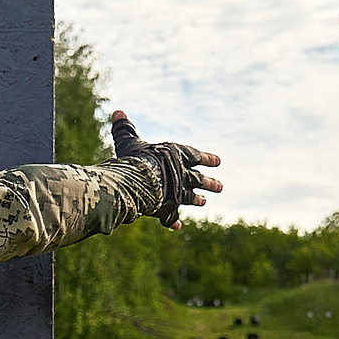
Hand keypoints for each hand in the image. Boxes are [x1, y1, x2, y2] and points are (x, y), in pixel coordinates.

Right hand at [108, 111, 223, 228]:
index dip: (207, 158)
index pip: (196, 155)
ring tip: (205, 202)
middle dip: (209, 182)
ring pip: (190, 197)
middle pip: (198, 179)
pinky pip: (171, 216)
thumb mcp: (129, 140)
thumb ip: (125, 128)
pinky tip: (177, 226)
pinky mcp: (167, 208)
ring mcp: (176, 193)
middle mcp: (181, 175)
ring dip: (197, 199)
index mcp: (176, 156)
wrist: (138, 183)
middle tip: (220, 187)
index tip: (218, 162)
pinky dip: (172, 220)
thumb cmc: (135, 159)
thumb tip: (118, 111)